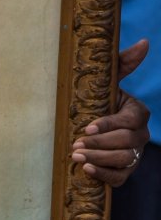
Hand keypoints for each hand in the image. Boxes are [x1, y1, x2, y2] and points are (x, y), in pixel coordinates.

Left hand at [72, 39, 150, 185]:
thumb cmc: (102, 98)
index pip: (128, 121)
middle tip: (75, 144)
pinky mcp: (126, 170)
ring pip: (122, 160)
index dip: (108, 125)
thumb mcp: (110, 81)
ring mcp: (135, 154)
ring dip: (98, 159)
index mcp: (138, 112)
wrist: (93, 123)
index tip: (86, 127)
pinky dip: (104, 175)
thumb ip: (124, 62)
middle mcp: (140, 135)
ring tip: (76, 156)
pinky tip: (87, 169)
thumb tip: (144, 42)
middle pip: (125, 143)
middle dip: (99, 144)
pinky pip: (120, 177)